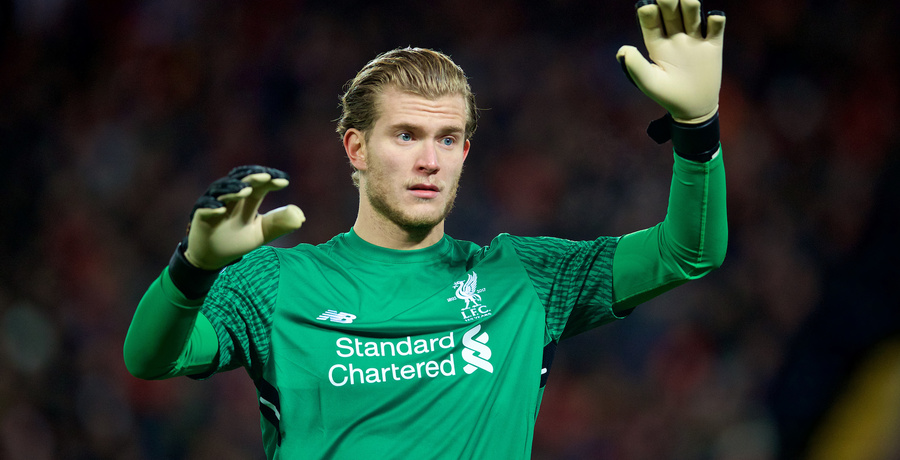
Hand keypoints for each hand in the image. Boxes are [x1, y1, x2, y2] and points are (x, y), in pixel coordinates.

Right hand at [183, 166, 304, 269]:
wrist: (214, 257)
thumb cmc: (237, 240)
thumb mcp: (261, 233)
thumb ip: (279, 224)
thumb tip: (300, 217)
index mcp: (247, 199)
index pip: (259, 184)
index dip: (271, 180)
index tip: (285, 181)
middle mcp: (231, 197)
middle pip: (241, 180)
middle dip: (253, 176)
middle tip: (266, 176)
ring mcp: (214, 204)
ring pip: (221, 190)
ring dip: (233, 189)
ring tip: (245, 190)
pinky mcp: (199, 215)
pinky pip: (204, 208)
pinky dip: (211, 207)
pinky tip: (220, 209)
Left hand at [616, 0, 724, 122]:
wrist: (694, 108)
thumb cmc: (667, 95)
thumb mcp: (649, 83)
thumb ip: (636, 67)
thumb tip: (623, 50)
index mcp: (656, 43)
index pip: (651, 21)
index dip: (648, 11)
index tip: (646, 7)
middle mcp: (675, 36)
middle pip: (671, 12)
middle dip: (669, 2)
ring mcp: (694, 38)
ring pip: (693, 14)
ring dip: (691, 6)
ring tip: (690, 1)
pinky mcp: (713, 45)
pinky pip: (716, 27)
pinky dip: (716, 19)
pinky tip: (714, 18)